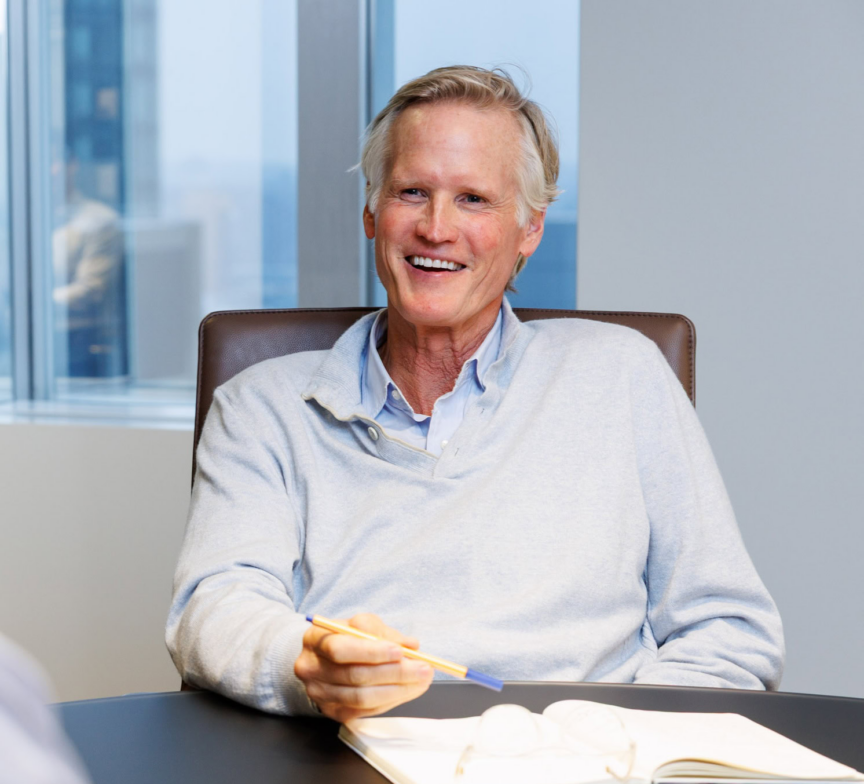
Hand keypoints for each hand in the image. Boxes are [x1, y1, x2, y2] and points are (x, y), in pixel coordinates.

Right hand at [294, 613, 433, 721]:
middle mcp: (312, 669)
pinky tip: (409, 690)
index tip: (400, 651)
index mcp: (315, 640)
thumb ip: (384, 632)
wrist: (322, 659)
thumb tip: (411, 645)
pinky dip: (391, 700)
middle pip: (355, 676)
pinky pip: (365, 711)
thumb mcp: (360, 624)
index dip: (372, 652)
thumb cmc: (345, 637)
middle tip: (424, 668)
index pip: (341, 649)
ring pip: (362, 698)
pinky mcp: (333, 712)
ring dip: (398, 690)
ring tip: (422, 680)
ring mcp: (320, 694)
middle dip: (394, 673)